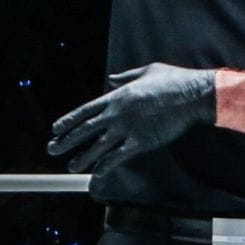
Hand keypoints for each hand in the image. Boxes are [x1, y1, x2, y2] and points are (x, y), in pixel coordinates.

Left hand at [48, 64, 216, 176]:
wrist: (191, 95)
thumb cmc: (173, 81)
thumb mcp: (146, 70)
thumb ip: (126, 76)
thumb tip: (111, 77)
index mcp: (117, 96)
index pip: (85, 110)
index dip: (69, 120)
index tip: (56, 129)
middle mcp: (117, 113)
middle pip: (86, 129)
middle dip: (67, 141)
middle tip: (52, 149)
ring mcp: (127, 129)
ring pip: (98, 147)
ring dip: (83, 158)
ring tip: (70, 167)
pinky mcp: (140, 142)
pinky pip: (118, 157)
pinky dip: (105, 167)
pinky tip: (96, 174)